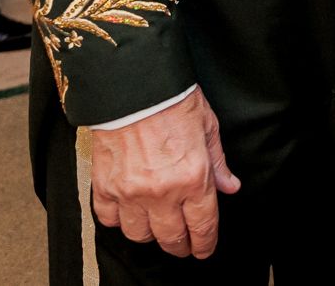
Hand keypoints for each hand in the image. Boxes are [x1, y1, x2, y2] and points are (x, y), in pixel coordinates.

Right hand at [90, 87, 240, 258]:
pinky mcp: (105, 186)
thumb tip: (229, 186)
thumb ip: (218, 163)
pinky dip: (119, 220)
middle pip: (171, 238)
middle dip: (180, 246)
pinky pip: (109, 219)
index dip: (204, 243)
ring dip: (150, 234)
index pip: (202, 225)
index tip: (204, 248)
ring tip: (156, 225)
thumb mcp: (208, 128)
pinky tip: (128, 211)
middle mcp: (162, 191)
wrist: (134, 85)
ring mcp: (130, 192)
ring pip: (139, 234)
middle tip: (183, 244)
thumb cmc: (173, 100)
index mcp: (193, 178)